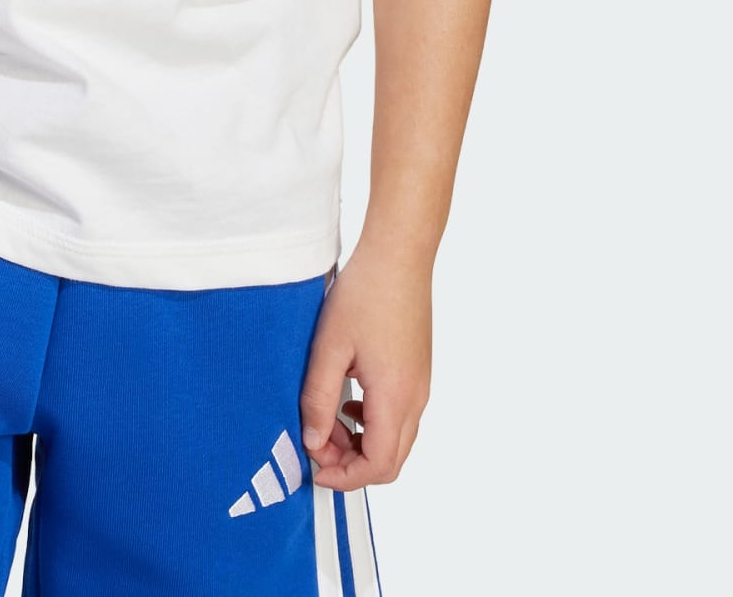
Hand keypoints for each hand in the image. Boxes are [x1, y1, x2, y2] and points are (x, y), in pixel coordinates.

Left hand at [298, 239, 431, 489]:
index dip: (344, 477)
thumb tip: (312, 442)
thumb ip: (318, 399)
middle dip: (351, 465)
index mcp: (394, 397)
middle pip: (390, 461)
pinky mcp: (417, 372)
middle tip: (316, 445)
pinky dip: (372, 424)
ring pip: (396, 440)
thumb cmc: (364, 293)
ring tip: (326, 419)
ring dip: (361, 443)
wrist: (399, 255)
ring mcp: (420, 385)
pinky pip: (399, 417)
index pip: (377, 466)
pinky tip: (347, 401)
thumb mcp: (329, 348)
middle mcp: (415, 398)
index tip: (312, 465)